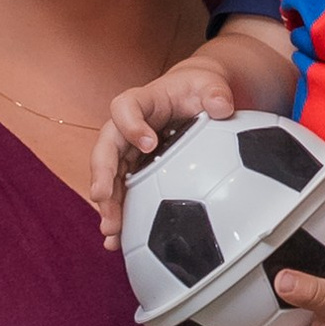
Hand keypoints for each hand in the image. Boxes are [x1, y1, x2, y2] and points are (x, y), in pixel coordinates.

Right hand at [88, 55, 238, 239]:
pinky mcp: (134, 171)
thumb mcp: (209, 84)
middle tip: (102, 197)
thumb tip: (222, 106)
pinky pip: (123, 193)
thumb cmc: (199, 89)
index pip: (124, 108)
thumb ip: (215, 92)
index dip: (131, 125)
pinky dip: (121, 215)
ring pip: (109, 177)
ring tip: (110, 230)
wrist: (195, 99)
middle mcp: (126, 128)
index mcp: (142, 102)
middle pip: (105, 148)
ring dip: (107, 204)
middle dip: (102, 173)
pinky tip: (119, 242)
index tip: (149, 144)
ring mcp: (128, 152)